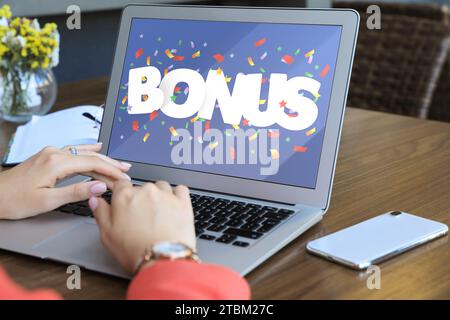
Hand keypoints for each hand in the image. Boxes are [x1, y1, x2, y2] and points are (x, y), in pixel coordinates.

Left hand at [0, 144, 130, 219]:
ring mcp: (50, 153)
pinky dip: (88, 151)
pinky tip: (96, 147)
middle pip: (90, 156)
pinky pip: (74, 151)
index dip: (111, 171)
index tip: (124, 178)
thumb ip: (76, 192)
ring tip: (118, 163)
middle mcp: (54, 153)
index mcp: (56, 163)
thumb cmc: (15, 200)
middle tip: (127, 171)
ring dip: (102, 158)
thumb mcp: (47, 201)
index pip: (93, 164)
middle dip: (111, 164)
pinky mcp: (47, 156)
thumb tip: (99, 186)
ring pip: (83, 153)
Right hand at [89, 180, 195, 273]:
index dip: (122, 195)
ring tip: (158, 214)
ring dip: (159, 196)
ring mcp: (166, 195)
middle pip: (141, 187)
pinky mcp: (183, 202)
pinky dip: (177, 195)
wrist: (162, 260)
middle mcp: (146, 190)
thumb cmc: (134, 250)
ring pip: (161, 187)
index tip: (124, 203)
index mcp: (125, 196)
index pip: (120, 185)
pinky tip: (174, 206)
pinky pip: (180, 190)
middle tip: (141, 218)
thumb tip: (96, 200)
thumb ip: (101, 213)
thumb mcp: (107, 235)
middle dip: (141, 199)